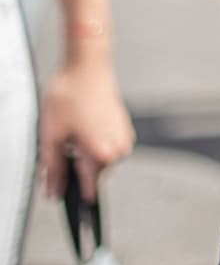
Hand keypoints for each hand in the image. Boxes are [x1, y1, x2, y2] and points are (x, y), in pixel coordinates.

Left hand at [40, 53, 134, 202]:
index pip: (87, 190)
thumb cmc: (71, 92)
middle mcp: (118, 148)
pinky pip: (108, 147)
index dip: (72, 195)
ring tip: (72, 130)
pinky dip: (94, 142)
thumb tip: (54, 191)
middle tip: (61, 145)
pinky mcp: (125, 128)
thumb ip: (52, 170)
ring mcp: (124, 137)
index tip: (66, 199)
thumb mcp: (51, 135)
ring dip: (85, 153)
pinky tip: (82, 124)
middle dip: (75, 167)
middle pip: (93, 175)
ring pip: (100, 161)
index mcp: (101, 154)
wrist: (88, 65)